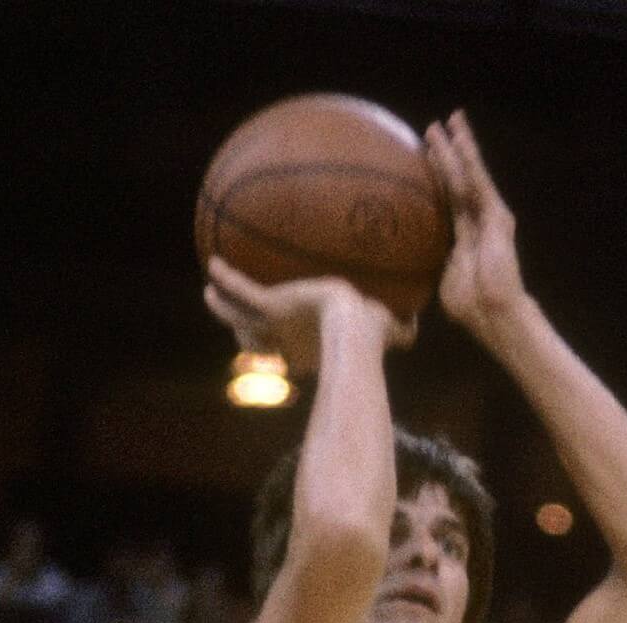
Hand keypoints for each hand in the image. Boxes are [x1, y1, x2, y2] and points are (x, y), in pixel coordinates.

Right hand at [203, 257, 412, 375]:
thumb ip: (403, 332)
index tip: (282, 354)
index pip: (289, 355)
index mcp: (308, 352)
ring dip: (223, 307)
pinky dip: (227, 278)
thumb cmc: (375, 334)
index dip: (283, 355)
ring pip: (238, 317)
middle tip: (238, 329)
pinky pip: (241, 289)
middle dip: (246, 337)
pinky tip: (214, 262)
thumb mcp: (392, 331)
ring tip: (210, 293)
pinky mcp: (270, 305)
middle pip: (257, 343)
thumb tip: (416, 327)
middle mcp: (285, 342)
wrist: (354, 326)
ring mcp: (274, 324)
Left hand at [424, 110, 529, 339]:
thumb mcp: (439, 276)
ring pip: (469, 173)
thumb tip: (399, 258)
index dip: (435, 175)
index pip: (447, 197)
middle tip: (432, 127)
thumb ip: (428, 259)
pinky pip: (479, 182)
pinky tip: (461, 140)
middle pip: (458, 178)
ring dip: (459, 145)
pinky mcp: (496, 215)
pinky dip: (470, 160)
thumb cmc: (469, 305)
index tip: (421, 155)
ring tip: (450, 120)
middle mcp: (478, 219)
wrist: (494, 313)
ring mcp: (489, 215)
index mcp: (464, 233)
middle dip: (445, 152)